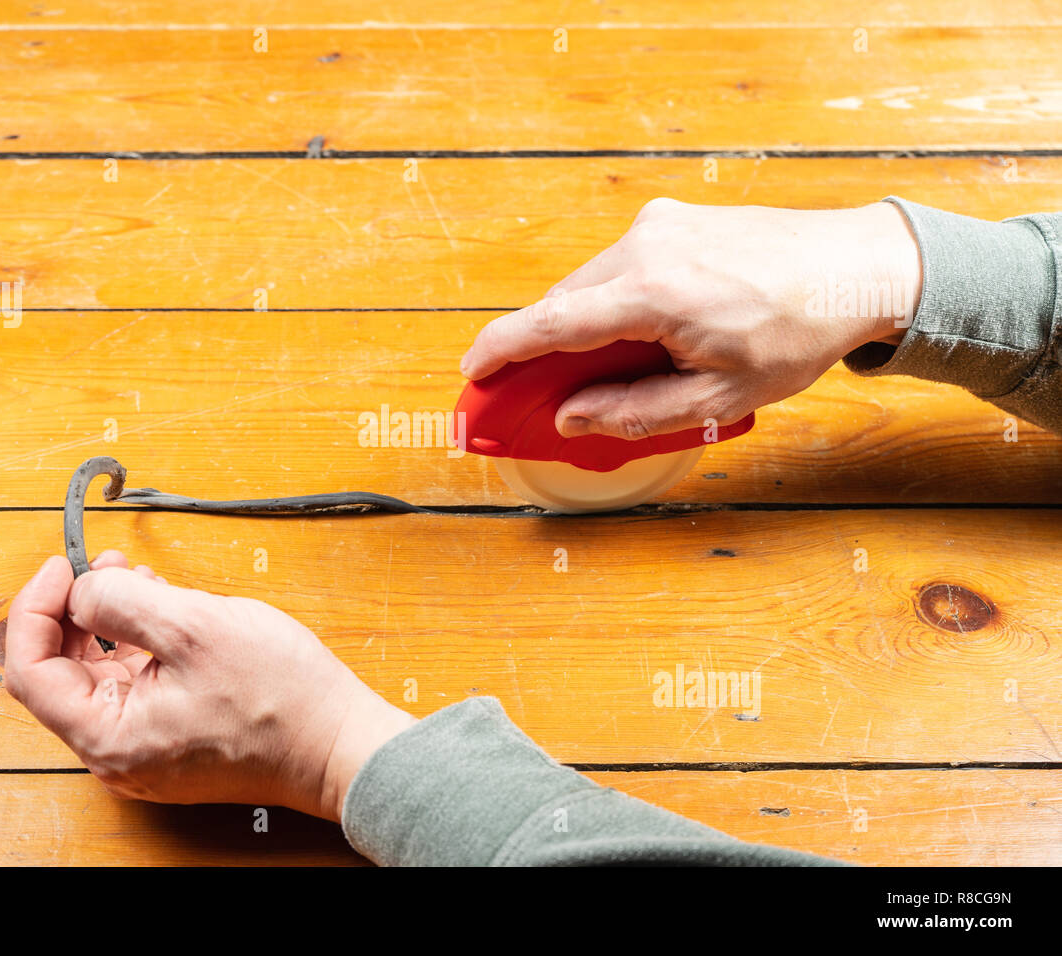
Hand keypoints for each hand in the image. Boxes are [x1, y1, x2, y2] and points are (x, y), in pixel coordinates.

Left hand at [4, 551, 416, 821]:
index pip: (31, 672)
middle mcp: (117, 756)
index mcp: (109, 738)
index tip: (65, 566)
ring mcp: (145, 753)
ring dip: (108, 624)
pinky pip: (134, 689)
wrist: (340, 746)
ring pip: (99, 678)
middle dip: (74, 610)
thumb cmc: (281, 698)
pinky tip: (164, 614)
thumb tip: (82, 590)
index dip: (37, 608)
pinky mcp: (172, 744)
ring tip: (139, 580)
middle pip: (61, 674)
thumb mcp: (194, 626)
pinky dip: (136, 646)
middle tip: (106, 564)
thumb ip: (122, 601)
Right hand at [460, 198, 921, 439]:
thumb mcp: (722, 395)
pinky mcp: (672, 219)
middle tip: (529, 391)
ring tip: (602, 369)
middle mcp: (647, 245)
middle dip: (540, 347)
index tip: (472, 371)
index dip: (502, 350)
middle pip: (565, 303)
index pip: (553, 324)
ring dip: (581, 325)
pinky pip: (617, 265)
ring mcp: (659, 224)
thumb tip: (574, 417)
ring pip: (590, 283)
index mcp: (656, 293)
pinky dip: (610, 300)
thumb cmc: (800, 330)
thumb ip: (637, 412)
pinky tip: (637, 332)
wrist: (858, 266)